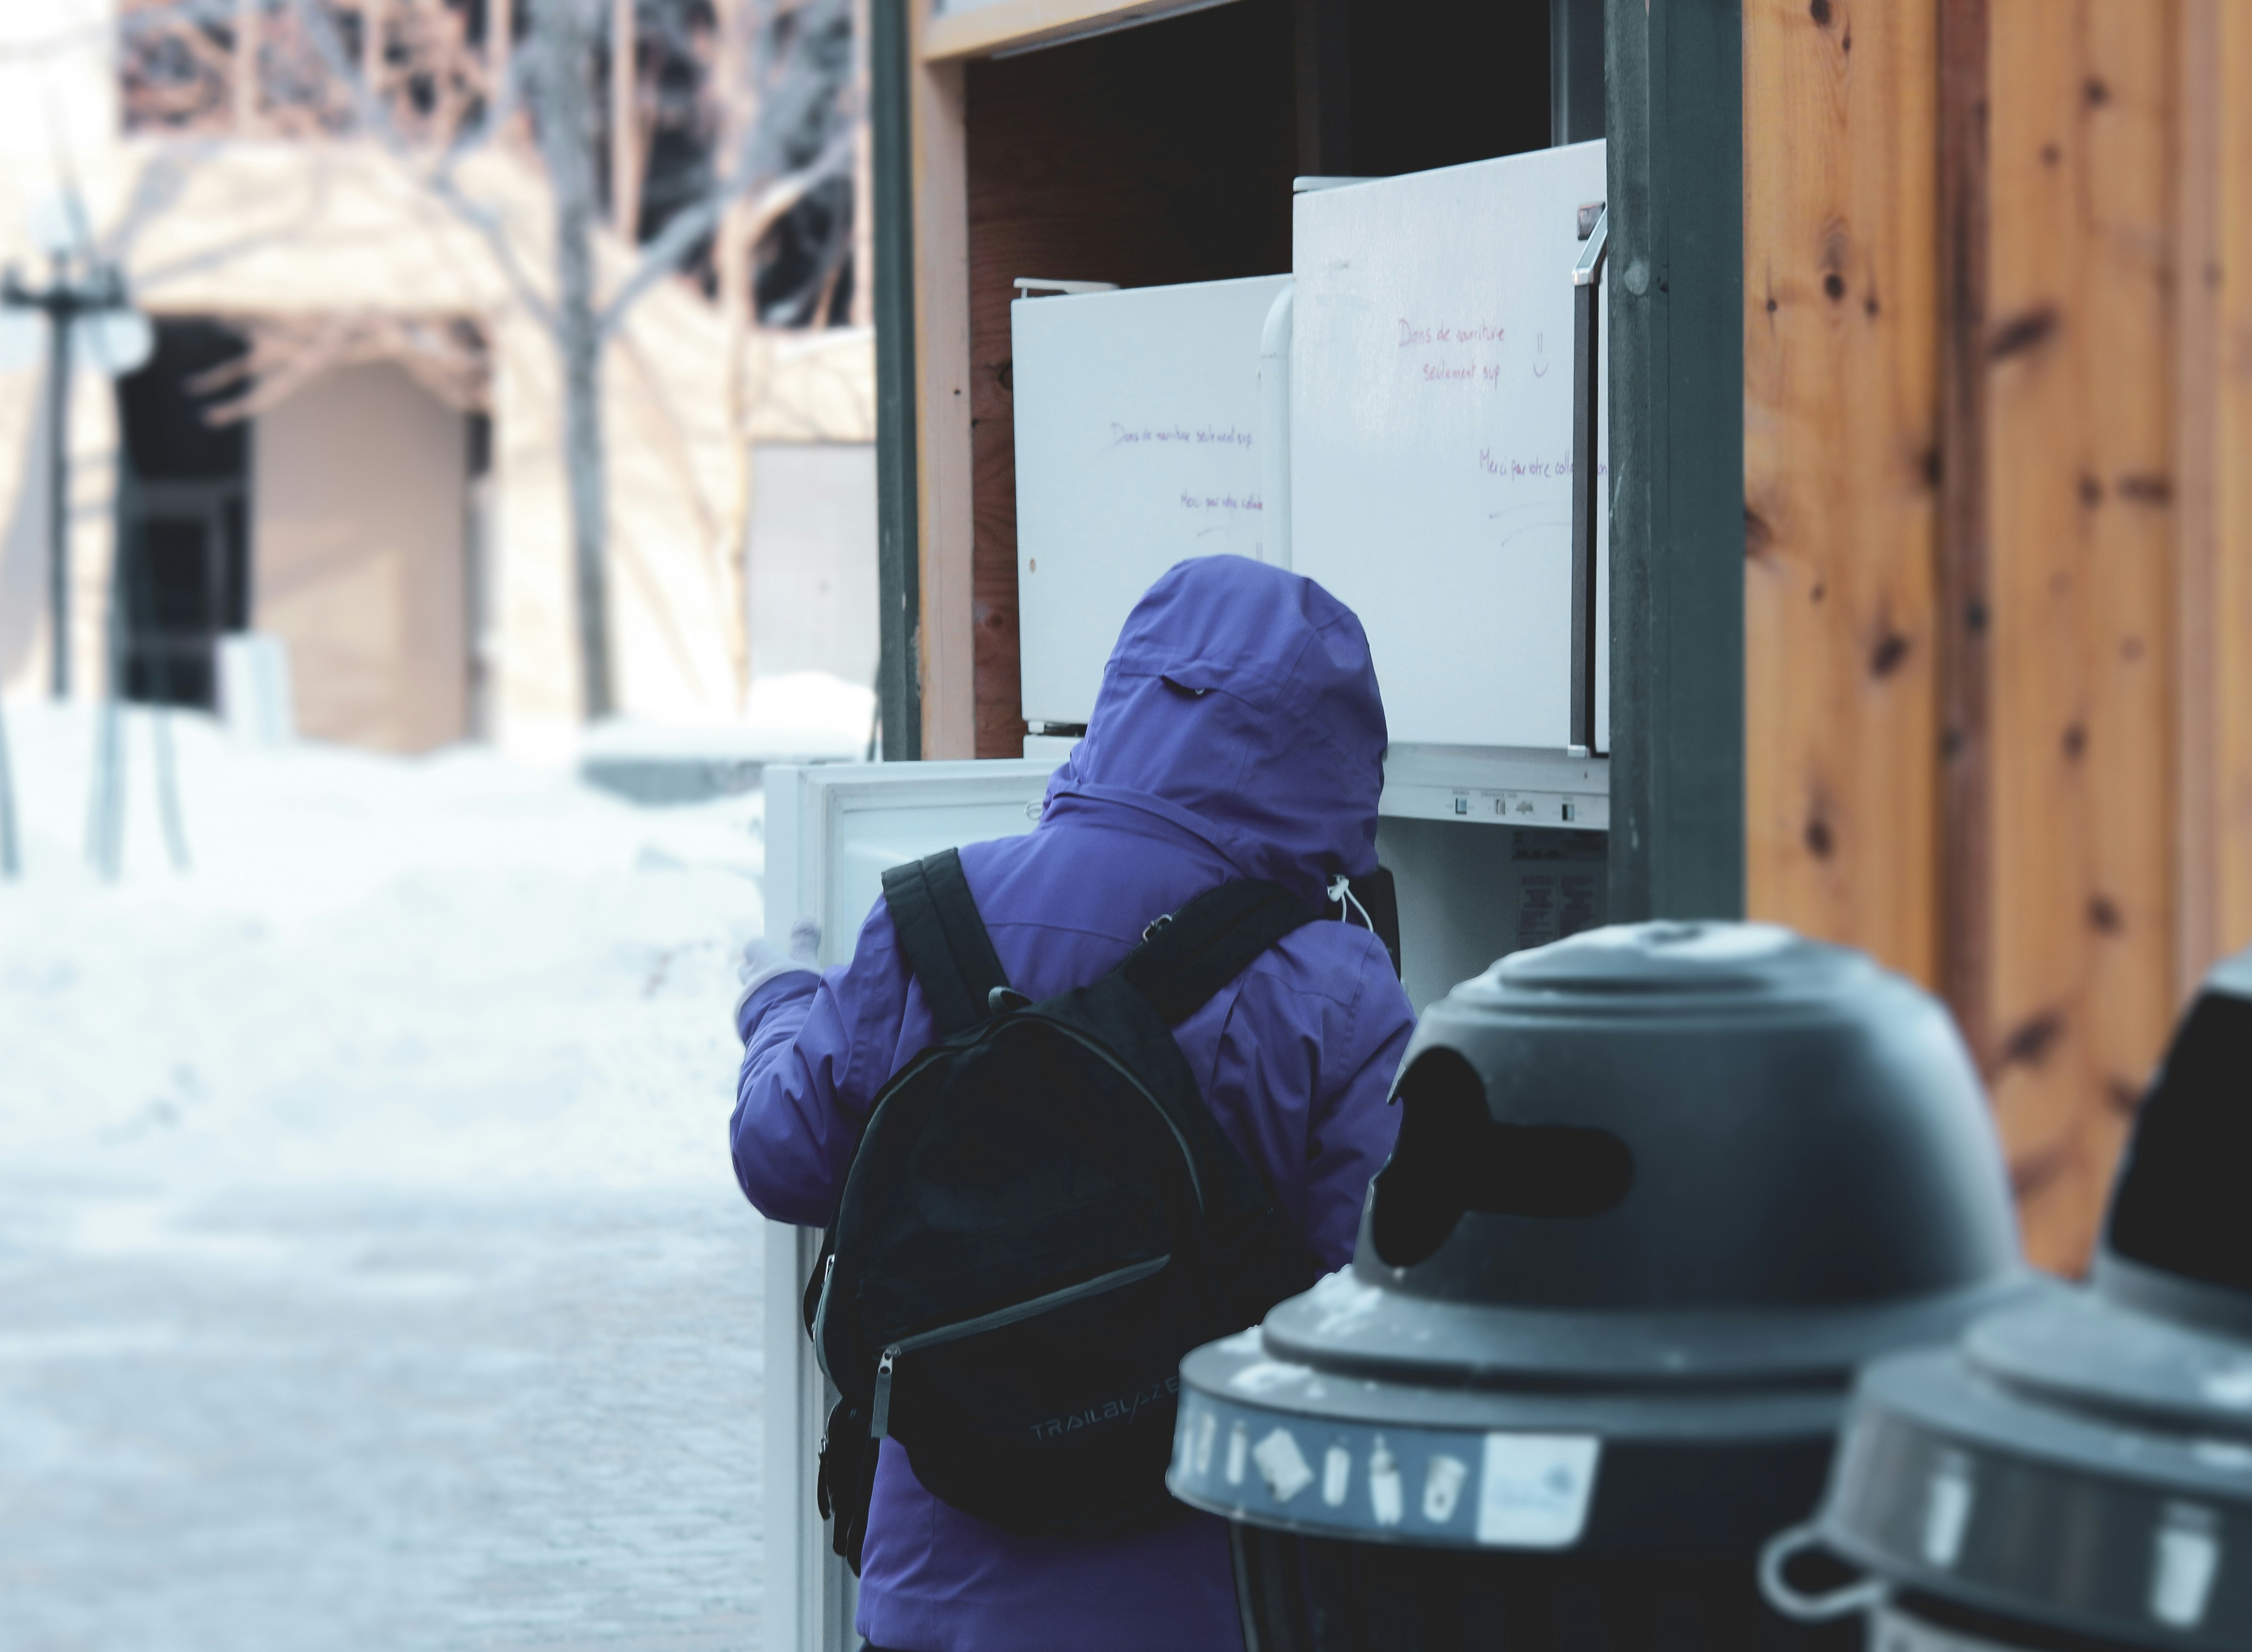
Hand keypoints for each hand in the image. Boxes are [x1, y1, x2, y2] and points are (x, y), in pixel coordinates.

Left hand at [733, 919, 821, 1033]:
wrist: (790, 1035)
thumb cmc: (801, 993)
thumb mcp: (808, 966)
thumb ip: (805, 945)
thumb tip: (804, 920)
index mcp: (764, 962)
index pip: (752, 946)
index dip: (761, 949)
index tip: (774, 953)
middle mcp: (751, 982)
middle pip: (746, 971)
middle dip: (757, 973)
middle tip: (776, 977)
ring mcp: (748, 1006)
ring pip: (750, 995)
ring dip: (760, 997)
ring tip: (781, 1003)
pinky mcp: (750, 1028)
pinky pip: (754, 1017)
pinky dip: (764, 1017)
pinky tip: (780, 1022)